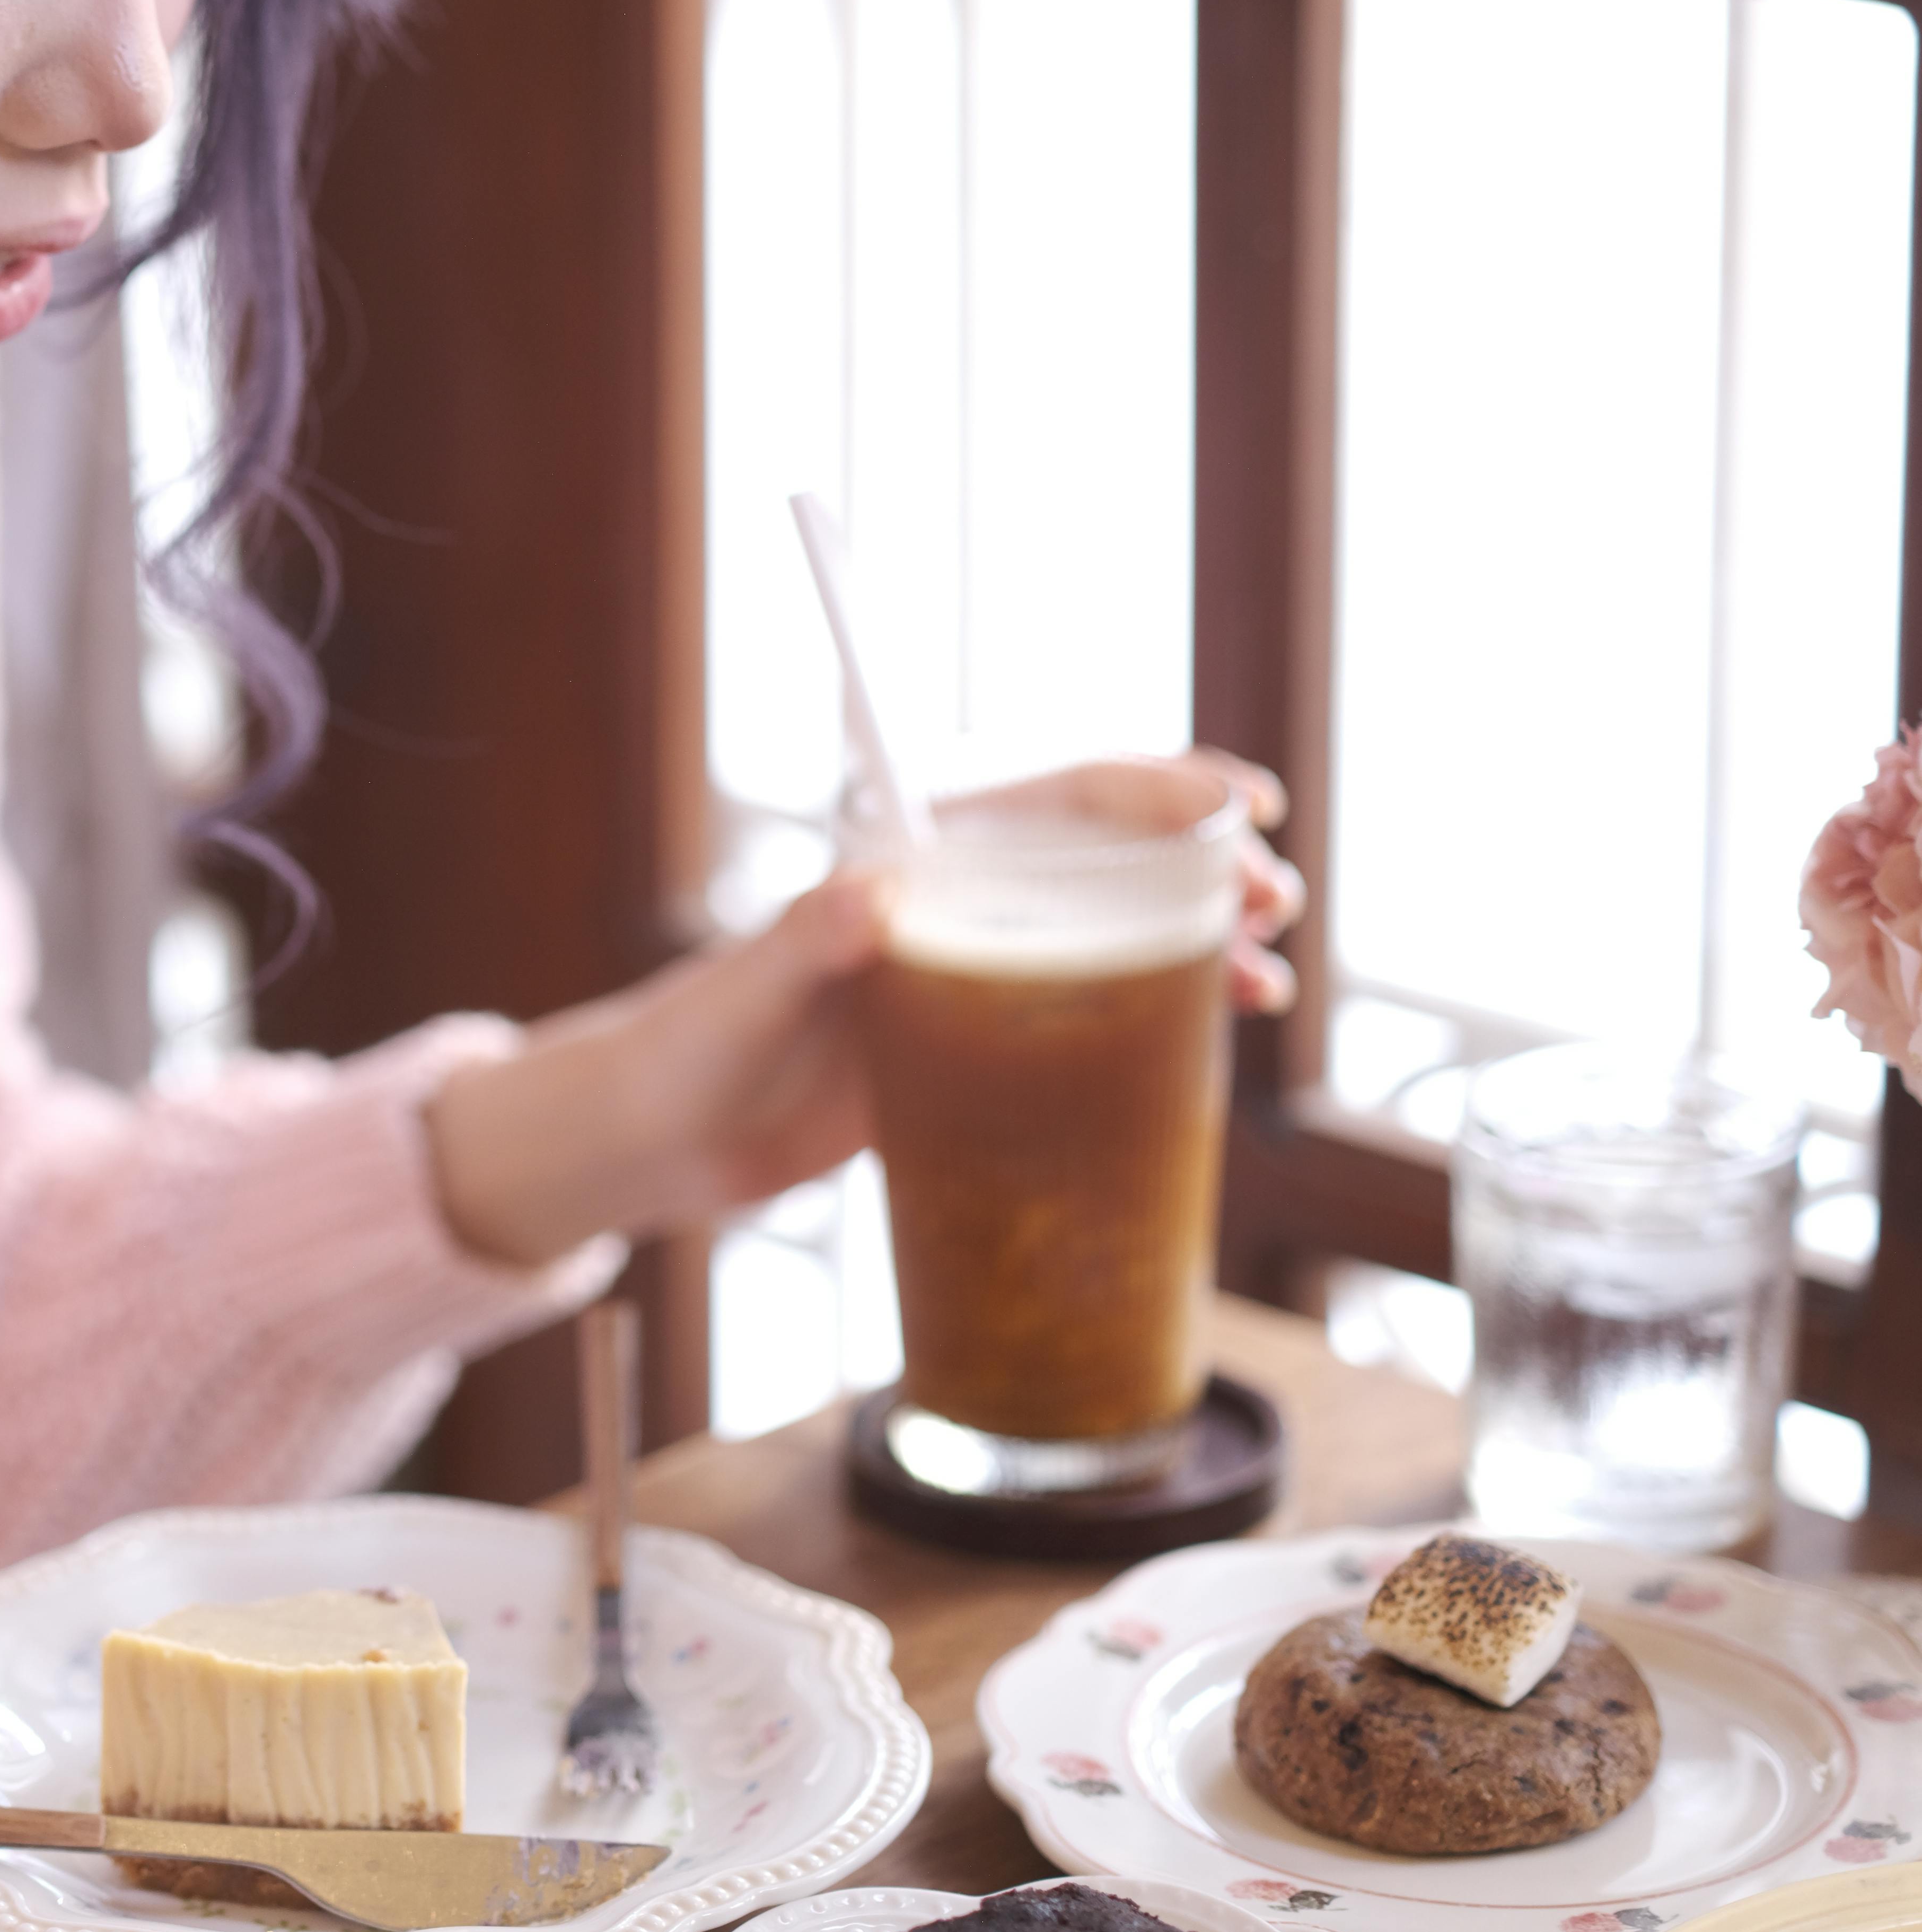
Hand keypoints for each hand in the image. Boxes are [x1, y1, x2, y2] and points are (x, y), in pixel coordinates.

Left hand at [421, 751, 1303, 1267]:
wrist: (657, 1142)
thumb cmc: (687, 1048)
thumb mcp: (746, 991)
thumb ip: (803, 942)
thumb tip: (866, 895)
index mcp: (914, 862)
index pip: (1057, 797)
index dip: (1155, 789)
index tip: (1237, 805)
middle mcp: (959, 910)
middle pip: (1110, 862)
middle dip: (1205, 867)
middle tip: (1274, 899)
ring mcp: (975, 984)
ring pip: (1115, 942)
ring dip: (1198, 947)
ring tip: (1264, 979)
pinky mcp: (977, 1061)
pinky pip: (1089, 1030)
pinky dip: (1157, 1030)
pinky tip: (1213, 1045)